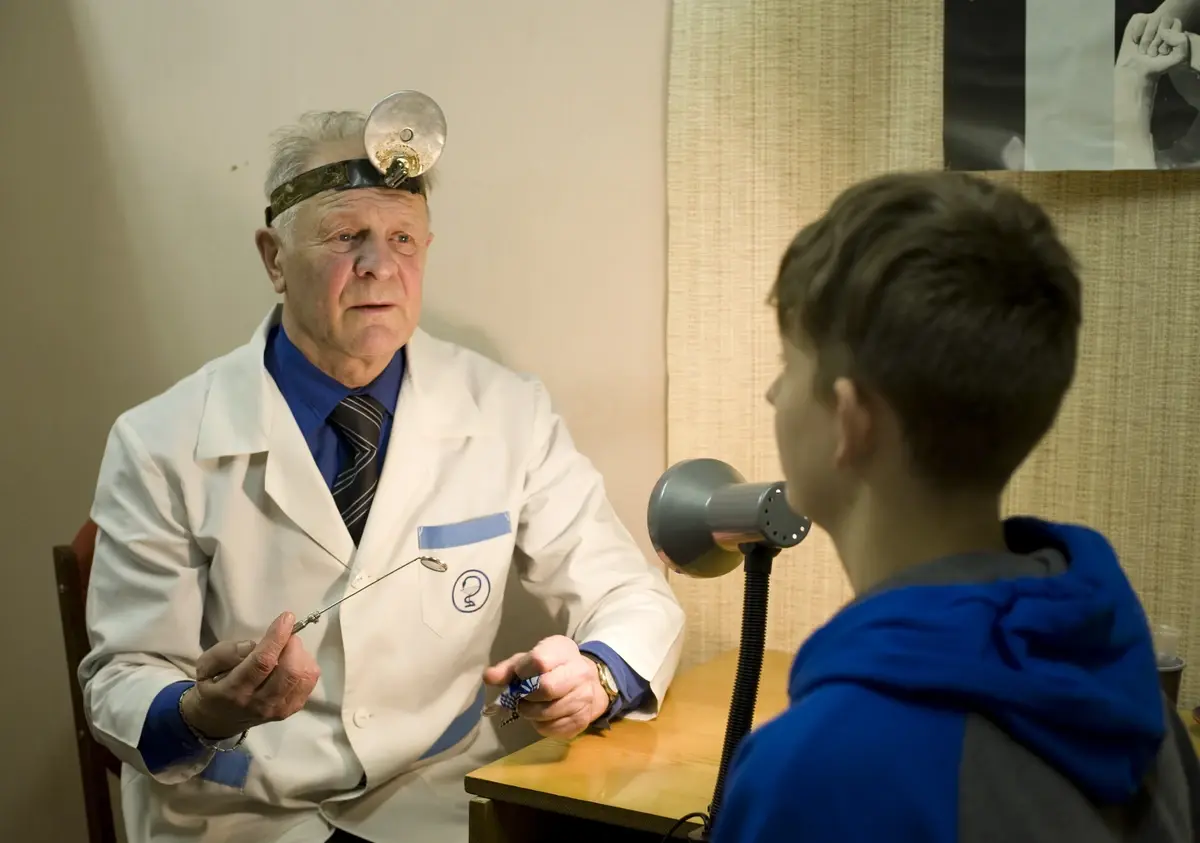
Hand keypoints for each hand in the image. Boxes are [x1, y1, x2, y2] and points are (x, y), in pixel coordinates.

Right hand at [180, 612, 319, 739]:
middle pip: (290, 671)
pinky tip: (293, 662)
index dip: (277, 637)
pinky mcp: (290, 710)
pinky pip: (309, 684)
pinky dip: (306, 667)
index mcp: (234, 690)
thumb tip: (253, 645)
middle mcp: (259, 703)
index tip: (287, 618)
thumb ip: (225, 653)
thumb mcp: (205, 666)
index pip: (262, 662)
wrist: (218, 720)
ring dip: (300, 655)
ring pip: (303, 677)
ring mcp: (277, 709)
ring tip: (287, 650)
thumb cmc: (212, 686)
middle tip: (285, 636)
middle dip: (292, 645)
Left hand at [483, 635, 610, 738]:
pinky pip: (552, 728)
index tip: (519, 675)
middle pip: (546, 689)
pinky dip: (540, 725)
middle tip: (522, 696)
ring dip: (530, 713)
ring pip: (546, 713)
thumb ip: (508, 668)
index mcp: (563, 651)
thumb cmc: (552, 668)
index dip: (523, 671)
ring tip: (530, 706)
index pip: (539, 661)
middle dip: (526, 696)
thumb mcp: (529, 660)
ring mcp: (584, 698)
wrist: (587, 683)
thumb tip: (488, 677)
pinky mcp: (582, 720)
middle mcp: (579, 672)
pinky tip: (542, 716)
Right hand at [1118, 14, 1189, 76]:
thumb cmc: (1157, 66)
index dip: (1168, 41)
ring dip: (1145, 40)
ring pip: (1152, 20)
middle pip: (1164, 22)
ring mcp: (1152, 19)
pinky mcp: (1138, 19)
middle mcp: (1166, 21)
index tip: (1163, 53)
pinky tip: (1136, 42)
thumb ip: (1182, 42)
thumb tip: (1163, 31)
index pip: (1176, 25)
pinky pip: (1140, 19)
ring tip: (1143, 50)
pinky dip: (1136, 34)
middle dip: (1155, 42)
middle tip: (1151, 53)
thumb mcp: (1177, 58)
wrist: (1136, 71)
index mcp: (1177, 28)